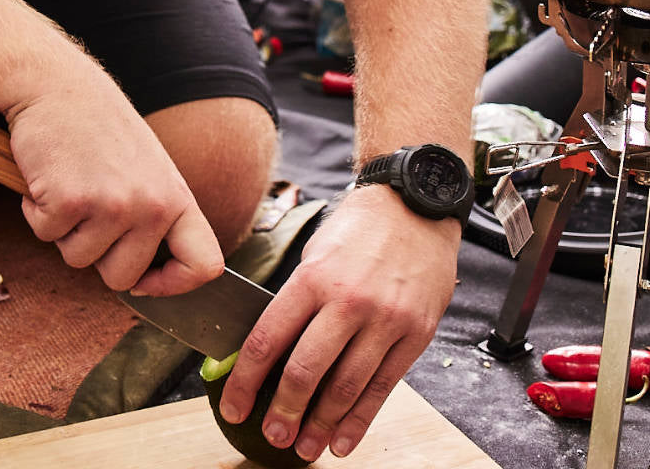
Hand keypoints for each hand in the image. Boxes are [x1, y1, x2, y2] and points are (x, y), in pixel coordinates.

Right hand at [3, 70, 223, 294]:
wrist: (56, 84)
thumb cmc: (98, 126)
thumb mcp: (147, 169)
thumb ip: (155, 215)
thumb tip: (146, 279)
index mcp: (177, 196)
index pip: (204, 264)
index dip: (174, 285)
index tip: (145, 283)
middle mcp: (152, 204)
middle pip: (122, 277)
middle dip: (96, 254)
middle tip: (88, 207)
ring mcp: (113, 204)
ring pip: (78, 260)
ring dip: (64, 229)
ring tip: (70, 182)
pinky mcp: (71, 201)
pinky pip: (45, 235)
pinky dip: (37, 211)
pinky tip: (48, 176)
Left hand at [216, 184, 459, 461]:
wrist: (414, 206)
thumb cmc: (358, 229)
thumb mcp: (315, 255)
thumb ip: (295, 302)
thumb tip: (265, 352)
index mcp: (313, 277)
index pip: (268, 338)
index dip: (245, 380)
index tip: (234, 407)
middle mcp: (348, 300)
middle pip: (305, 370)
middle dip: (282, 411)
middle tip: (272, 436)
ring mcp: (385, 319)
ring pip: (345, 386)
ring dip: (321, 424)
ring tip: (305, 447)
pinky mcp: (415, 333)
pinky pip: (383, 386)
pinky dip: (360, 419)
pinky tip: (343, 440)